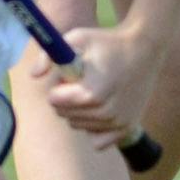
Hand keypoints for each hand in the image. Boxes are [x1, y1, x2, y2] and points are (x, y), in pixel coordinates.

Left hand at [32, 26, 165, 148]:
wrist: (145, 48)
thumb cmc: (108, 42)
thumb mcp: (77, 38)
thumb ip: (50, 56)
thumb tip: (34, 75)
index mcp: (92, 92)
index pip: (55, 101)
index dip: (58, 86)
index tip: (71, 75)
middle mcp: (107, 112)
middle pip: (65, 115)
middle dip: (66, 99)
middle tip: (83, 81)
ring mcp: (118, 122)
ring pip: (79, 126)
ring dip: (79, 112)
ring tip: (94, 90)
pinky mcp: (127, 128)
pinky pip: (98, 142)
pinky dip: (94, 129)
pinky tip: (101, 110)